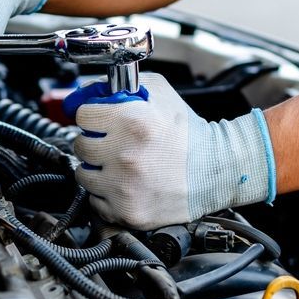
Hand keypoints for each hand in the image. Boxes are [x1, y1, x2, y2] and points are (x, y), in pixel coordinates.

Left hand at [65, 72, 275, 229]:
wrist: (217, 172)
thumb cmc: (190, 135)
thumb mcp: (161, 93)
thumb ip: (124, 86)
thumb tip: (92, 92)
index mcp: (133, 122)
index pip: (83, 115)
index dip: (92, 115)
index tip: (100, 121)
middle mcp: (126, 155)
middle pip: (80, 145)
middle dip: (94, 141)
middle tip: (112, 143)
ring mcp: (124, 187)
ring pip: (84, 174)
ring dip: (97, 169)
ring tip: (120, 165)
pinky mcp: (127, 211)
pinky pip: (96, 201)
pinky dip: (106, 194)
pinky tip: (126, 184)